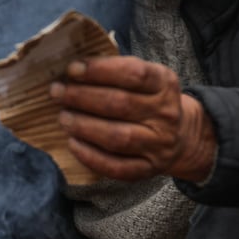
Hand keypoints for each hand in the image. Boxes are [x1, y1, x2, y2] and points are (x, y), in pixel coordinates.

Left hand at [49, 56, 216, 182]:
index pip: (134, 73)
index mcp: (164, 84)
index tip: (72, 69)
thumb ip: (115, 71)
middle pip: (121, 104)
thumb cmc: (147, 101)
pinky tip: (73, 144)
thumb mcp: (144, 79)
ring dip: (84, 126)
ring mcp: (158, 144)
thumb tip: (72, 70)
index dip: (100, 70)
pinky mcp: (147, 169)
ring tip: (63, 117)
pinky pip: (117, 167)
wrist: (180, 138)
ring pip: (118, 137)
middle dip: (82, 97)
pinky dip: (90, 156)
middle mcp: (165, 114)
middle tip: (57, 93)